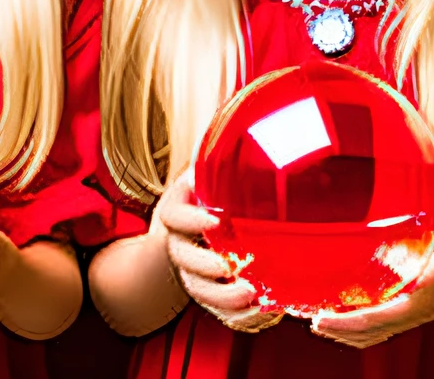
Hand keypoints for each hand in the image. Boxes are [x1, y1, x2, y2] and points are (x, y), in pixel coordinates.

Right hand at [156, 171, 281, 332]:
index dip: (190, 219)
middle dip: (204, 265)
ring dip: (220, 296)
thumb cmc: (213, 193)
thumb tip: (236, 120)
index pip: (174, 216)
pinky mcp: (207, 289)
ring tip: (249, 296)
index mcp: (179, 211)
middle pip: (182, 258)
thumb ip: (220, 157)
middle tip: (228, 268)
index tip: (213, 219)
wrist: (199, 226)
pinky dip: (235, 313)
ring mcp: (191, 269)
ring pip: (196, 288)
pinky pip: (215, 307)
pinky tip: (259, 310)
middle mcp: (180, 242)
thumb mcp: (211, 172)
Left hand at [311, 209, 433, 347]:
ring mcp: (404, 319)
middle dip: (342, 326)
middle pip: (373, 326)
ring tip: (316, 323)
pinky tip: (331, 327)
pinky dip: (351, 334)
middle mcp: (412, 311)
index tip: (333, 314)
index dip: (358, 316)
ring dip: (343, 332)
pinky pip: (373, 334)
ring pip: (371, 334)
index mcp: (423, 294)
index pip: (389, 309)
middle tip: (314, 318)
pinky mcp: (397, 321)